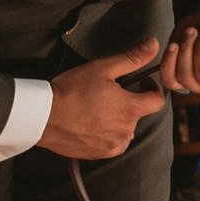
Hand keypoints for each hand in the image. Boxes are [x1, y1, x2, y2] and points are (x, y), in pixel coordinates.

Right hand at [41, 38, 165, 159]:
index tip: (143, 82)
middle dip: (129, 101)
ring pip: (125, 129)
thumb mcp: (103, 68)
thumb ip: (132, 58)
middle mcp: (126, 131)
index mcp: (130, 109)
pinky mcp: (99, 154)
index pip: (157, 101)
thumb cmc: (71, 90)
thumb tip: (154, 45)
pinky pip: (112, 143)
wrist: (42, 116)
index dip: (152, 88)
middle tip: (109, 92)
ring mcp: (112, 145)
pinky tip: (92, 123)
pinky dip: (107, 134)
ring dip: (118, 119)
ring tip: (98, 108)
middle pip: (138, 114)